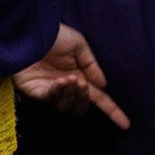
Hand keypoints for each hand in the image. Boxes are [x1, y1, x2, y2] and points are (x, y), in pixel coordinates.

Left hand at [14, 23, 131, 129]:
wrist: (28, 29)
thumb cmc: (53, 33)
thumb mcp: (78, 44)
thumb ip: (91, 65)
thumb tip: (103, 86)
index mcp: (78, 76)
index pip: (98, 98)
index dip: (112, 111)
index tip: (126, 124)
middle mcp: (64, 86)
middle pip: (80, 107)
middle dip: (84, 98)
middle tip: (83, 83)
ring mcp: (49, 89)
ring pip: (66, 106)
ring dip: (72, 94)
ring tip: (71, 78)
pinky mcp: (33, 90)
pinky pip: (50, 99)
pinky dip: (58, 92)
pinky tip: (61, 81)